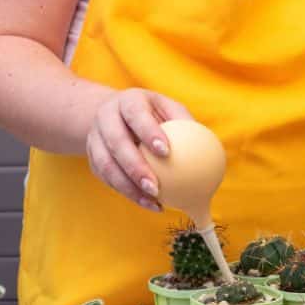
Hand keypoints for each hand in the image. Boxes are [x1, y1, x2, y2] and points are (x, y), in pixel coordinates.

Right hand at [85, 89, 192, 210]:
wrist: (114, 113)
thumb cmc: (153, 114)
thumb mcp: (169, 110)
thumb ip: (187, 124)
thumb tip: (212, 149)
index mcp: (128, 101)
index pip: (136, 114)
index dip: (148, 132)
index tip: (166, 151)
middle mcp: (106, 117)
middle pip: (116, 142)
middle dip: (135, 167)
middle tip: (156, 187)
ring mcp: (95, 137)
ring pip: (105, 164)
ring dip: (128, 186)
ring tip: (153, 201)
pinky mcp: (92, 156)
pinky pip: (105, 177)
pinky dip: (126, 192)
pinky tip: (149, 203)